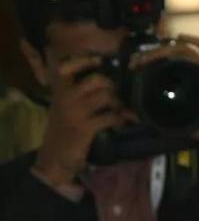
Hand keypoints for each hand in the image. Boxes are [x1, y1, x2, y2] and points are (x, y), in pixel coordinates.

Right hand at [33, 56, 126, 185]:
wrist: (54, 160)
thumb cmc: (64, 131)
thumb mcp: (64, 108)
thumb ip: (77, 92)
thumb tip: (106, 79)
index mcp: (60, 92)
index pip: (66, 68)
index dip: (83, 61)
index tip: (99, 60)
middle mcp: (65, 99)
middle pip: (97, 80)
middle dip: (112, 86)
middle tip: (116, 96)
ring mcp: (74, 113)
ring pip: (106, 96)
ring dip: (118, 103)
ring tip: (120, 110)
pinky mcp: (84, 128)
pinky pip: (110, 117)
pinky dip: (119, 120)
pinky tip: (120, 123)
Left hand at [131, 34, 198, 150]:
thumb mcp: (173, 122)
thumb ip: (152, 118)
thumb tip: (128, 114)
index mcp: (188, 81)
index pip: (167, 63)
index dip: (150, 60)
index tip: (135, 65)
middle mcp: (198, 73)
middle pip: (173, 54)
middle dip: (152, 54)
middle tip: (136, 61)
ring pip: (186, 51)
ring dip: (166, 49)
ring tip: (150, 55)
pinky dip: (197, 41)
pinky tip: (182, 37)